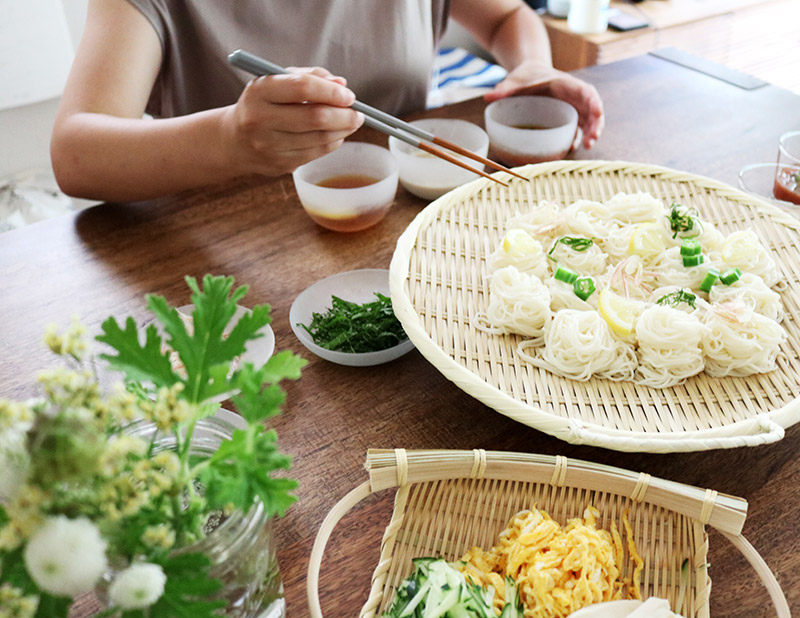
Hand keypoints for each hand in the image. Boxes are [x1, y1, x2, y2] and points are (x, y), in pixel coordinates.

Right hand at [222, 67, 364, 176]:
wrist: (234, 140)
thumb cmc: (264, 103)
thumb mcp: (278, 81)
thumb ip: (310, 76)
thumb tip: (342, 85)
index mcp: (259, 91)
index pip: (302, 87)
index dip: (331, 91)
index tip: (349, 95)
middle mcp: (260, 119)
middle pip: (315, 117)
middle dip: (344, 115)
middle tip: (358, 114)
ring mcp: (268, 145)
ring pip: (319, 139)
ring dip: (342, 131)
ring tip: (351, 123)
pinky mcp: (279, 164)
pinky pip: (316, 154)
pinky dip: (332, 143)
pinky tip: (336, 136)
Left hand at [484, 61, 603, 148]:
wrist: (529, 74)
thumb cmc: (525, 76)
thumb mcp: (516, 80)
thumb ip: (504, 89)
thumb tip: (487, 98)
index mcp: (565, 84)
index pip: (585, 91)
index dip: (593, 101)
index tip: (597, 112)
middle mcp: (573, 95)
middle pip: (592, 108)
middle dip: (596, 123)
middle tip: (592, 139)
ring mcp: (572, 107)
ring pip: (588, 120)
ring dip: (591, 133)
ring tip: (586, 146)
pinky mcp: (568, 117)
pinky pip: (577, 128)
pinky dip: (578, 138)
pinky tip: (571, 149)